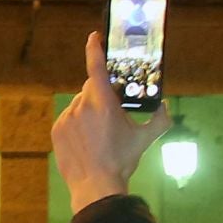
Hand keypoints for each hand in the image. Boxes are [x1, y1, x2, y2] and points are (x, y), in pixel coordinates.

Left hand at [52, 31, 171, 212]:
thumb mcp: (146, 138)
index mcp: (104, 103)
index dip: (94, 49)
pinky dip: (77, 123)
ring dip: (89, 110)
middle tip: (112, 113)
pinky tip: (86, 139)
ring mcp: (67, 118)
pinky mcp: (57, 129)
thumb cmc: (121, 160)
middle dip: (102, 95)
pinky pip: (69, 118)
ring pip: (80, 104)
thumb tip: (165, 107)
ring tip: (98, 133)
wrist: (95, 185)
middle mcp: (83, 106)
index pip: (97, 68)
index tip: (93, 37)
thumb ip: (161, 119)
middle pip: (92, 89)